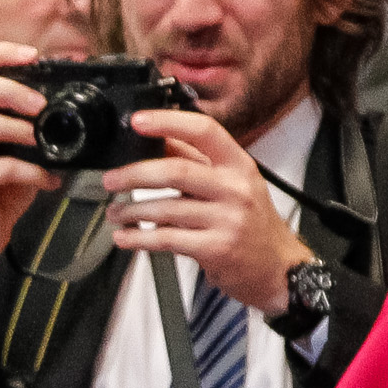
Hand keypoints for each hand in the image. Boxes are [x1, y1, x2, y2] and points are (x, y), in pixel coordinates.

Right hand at [0, 40, 59, 325]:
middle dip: (7, 86)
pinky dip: (29, 171)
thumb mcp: (22, 149)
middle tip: (39, 103)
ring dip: (14, 125)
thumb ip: (36, 124)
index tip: (33, 55)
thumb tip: (74, 98)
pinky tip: (50, 179)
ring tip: (41, 138)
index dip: (0, 52)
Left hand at [104, 107, 311, 314]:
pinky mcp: (216, 249)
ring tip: (116, 212)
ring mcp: (227, 219)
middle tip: (111, 180)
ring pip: (167, 209)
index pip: (204, 131)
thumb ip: (197, 162)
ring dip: (131, 211)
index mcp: (238, 164)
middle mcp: (235, 188)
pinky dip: (139, 239)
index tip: (138, 120)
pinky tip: (125, 237)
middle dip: (134, 175)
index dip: (168, 122)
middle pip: (177, 172)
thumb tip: (159, 139)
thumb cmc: (251, 222)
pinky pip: (167, 239)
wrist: (276, 267)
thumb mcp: (233, 183)